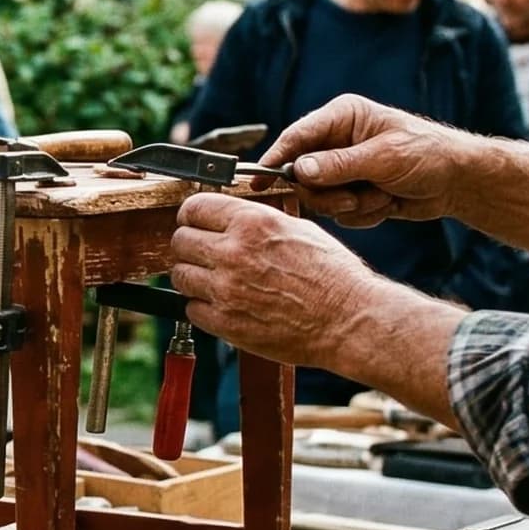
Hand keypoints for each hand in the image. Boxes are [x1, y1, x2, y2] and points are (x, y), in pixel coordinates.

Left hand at [166, 194, 377, 369]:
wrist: (349, 320)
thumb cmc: (334, 276)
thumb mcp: (298, 229)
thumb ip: (256, 222)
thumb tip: (230, 219)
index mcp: (252, 223)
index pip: (194, 207)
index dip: (191, 215)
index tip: (192, 222)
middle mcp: (234, 252)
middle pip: (179, 241)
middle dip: (189, 246)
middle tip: (203, 254)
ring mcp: (226, 289)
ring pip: (180, 275)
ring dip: (193, 277)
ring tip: (214, 281)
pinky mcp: (225, 322)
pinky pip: (191, 309)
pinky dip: (202, 307)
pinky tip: (223, 304)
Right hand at [263, 94, 472, 227]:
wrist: (458, 182)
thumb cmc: (427, 154)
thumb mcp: (383, 157)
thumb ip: (338, 165)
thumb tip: (298, 171)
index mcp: (341, 117)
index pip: (296, 137)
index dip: (275, 160)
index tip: (258, 183)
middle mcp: (335, 142)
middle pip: (302, 174)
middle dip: (327, 193)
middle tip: (352, 199)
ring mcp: (342, 169)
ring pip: (319, 198)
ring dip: (350, 205)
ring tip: (380, 198)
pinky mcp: (351, 192)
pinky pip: (338, 213)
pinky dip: (362, 215)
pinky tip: (387, 204)